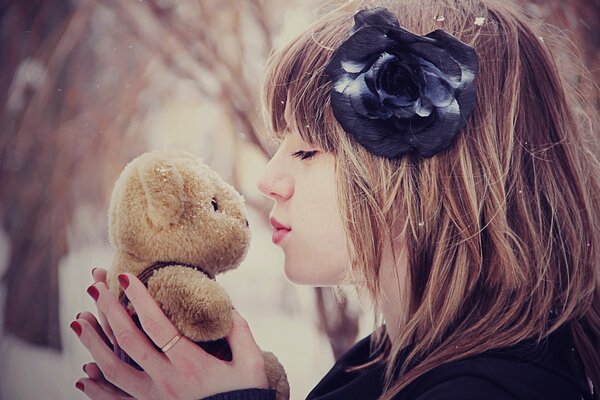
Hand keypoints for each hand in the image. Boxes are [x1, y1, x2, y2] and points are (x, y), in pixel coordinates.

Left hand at [72, 268, 268, 399]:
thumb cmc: (247, 395)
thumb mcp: (251, 362)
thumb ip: (237, 331)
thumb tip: (224, 305)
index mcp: (189, 363)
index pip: (156, 325)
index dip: (139, 299)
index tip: (126, 276)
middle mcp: (166, 380)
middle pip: (127, 341)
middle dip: (108, 311)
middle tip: (95, 287)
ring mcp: (155, 398)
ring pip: (113, 370)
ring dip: (92, 343)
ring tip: (79, 321)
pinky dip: (97, 389)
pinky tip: (83, 374)